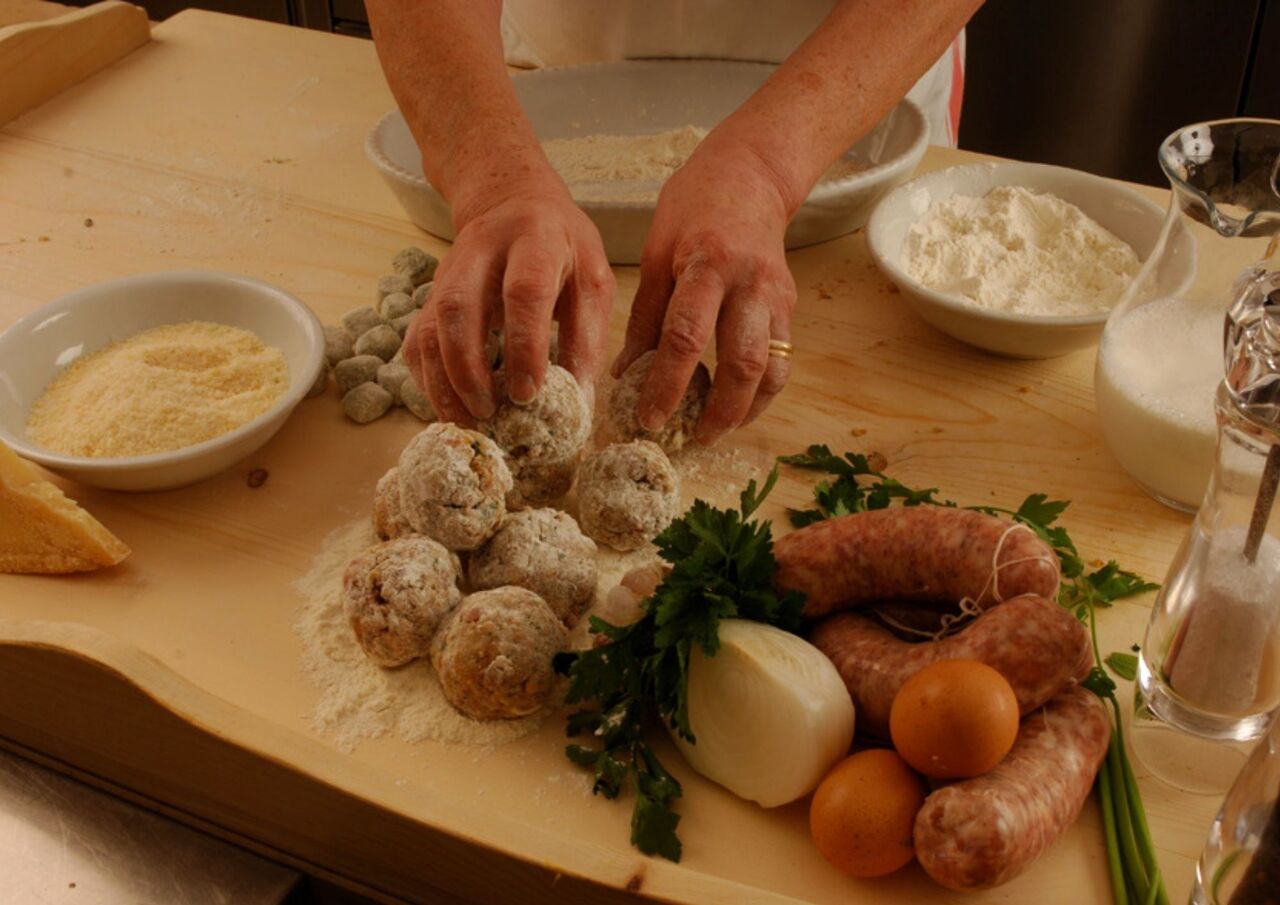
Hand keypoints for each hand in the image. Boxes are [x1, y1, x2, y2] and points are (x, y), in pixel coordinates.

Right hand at [404, 181, 614, 422]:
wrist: (514, 203)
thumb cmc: (563, 249)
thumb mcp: (592, 280)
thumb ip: (587, 337)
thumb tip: (580, 403)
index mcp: (536, 240)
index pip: (524, 292)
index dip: (525, 346)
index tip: (528, 394)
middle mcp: (482, 250)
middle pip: (458, 307)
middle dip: (469, 368)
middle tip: (489, 413)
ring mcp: (448, 272)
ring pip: (429, 327)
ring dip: (443, 381)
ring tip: (466, 421)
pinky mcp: (431, 295)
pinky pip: (417, 340)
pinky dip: (428, 379)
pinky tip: (450, 406)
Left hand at [612, 140, 796, 443]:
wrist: (751, 174)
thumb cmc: (693, 207)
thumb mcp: (656, 252)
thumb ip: (646, 316)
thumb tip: (624, 372)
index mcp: (706, 265)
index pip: (686, 337)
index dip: (667, 384)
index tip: (649, 417)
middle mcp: (749, 283)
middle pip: (742, 363)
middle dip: (716, 412)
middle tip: (690, 439)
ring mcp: (776, 296)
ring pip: (772, 369)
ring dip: (746, 410)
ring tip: (716, 432)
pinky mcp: (790, 305)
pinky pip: (783, 360)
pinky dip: (763, 392)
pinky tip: (738, 408)